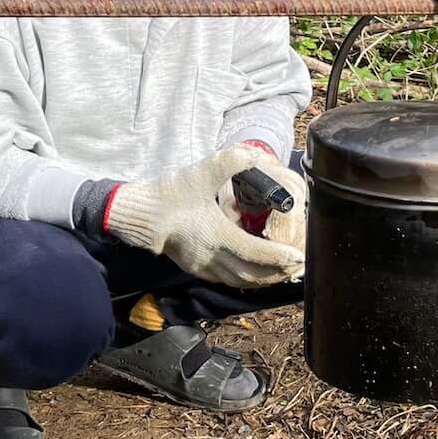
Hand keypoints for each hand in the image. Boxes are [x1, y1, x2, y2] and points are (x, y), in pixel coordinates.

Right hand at [107, 146, 304, 287]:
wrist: (139, 214)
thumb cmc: (169, 195)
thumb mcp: (201, 172)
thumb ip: (232, 161)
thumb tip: (258, 156)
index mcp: (215, 235)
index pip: (255, 254)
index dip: (279, 257)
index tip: (298, 256)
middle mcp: (211, 257)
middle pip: (252, 275)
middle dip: (278, 273)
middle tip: (298, 266)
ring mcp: (203, 267)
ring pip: (241, 282)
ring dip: (265, 280)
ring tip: (284, 272)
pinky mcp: (197, 269)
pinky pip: (229, 281)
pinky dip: (247, 280)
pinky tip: (257, 273)